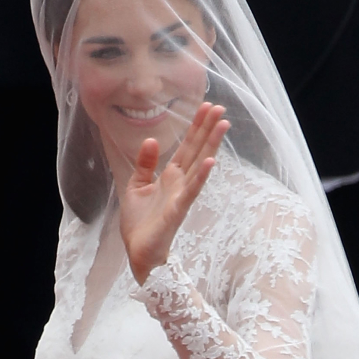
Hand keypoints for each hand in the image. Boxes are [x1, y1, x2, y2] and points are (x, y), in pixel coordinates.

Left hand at [119, 102, 228, 282]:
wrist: (138, 252)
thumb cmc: (139, 223)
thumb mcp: (136, 186)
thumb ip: (145, 164)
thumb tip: (152, 140)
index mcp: (170, 176)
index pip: (186, 146)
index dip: (195, 126)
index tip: (206, 106)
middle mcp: (180, 183)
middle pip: (197, 150)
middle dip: (207, 128)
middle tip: (220, 106)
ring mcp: (181, 195)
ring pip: (199, 164)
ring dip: (211, 144)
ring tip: (223, 124)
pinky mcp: (178, 210)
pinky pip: (191, 190)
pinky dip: (201, 175)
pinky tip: (211, 160)